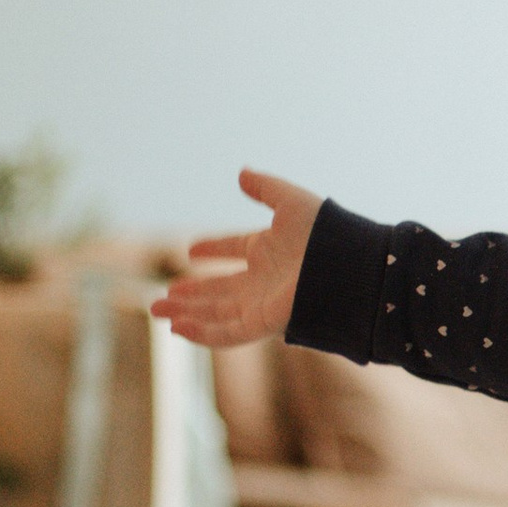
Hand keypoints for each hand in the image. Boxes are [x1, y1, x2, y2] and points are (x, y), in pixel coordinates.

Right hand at [153, 171, 323, 346]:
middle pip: (220, 288)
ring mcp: (263, 303)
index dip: (214, 248)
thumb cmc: (327, 234)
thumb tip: (241, 172)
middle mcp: (264, 279)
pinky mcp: (265, 323)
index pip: (235, 249)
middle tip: (162, 295)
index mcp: (270, 249)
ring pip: (217, 312)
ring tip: (158, 309)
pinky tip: (178, 328)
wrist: (349, 268)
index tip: (191, 249)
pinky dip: (202, 333)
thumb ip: (266, 187)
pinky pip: (228, 334)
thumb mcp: (291, 202)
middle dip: (190, 293)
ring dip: (187, 312)